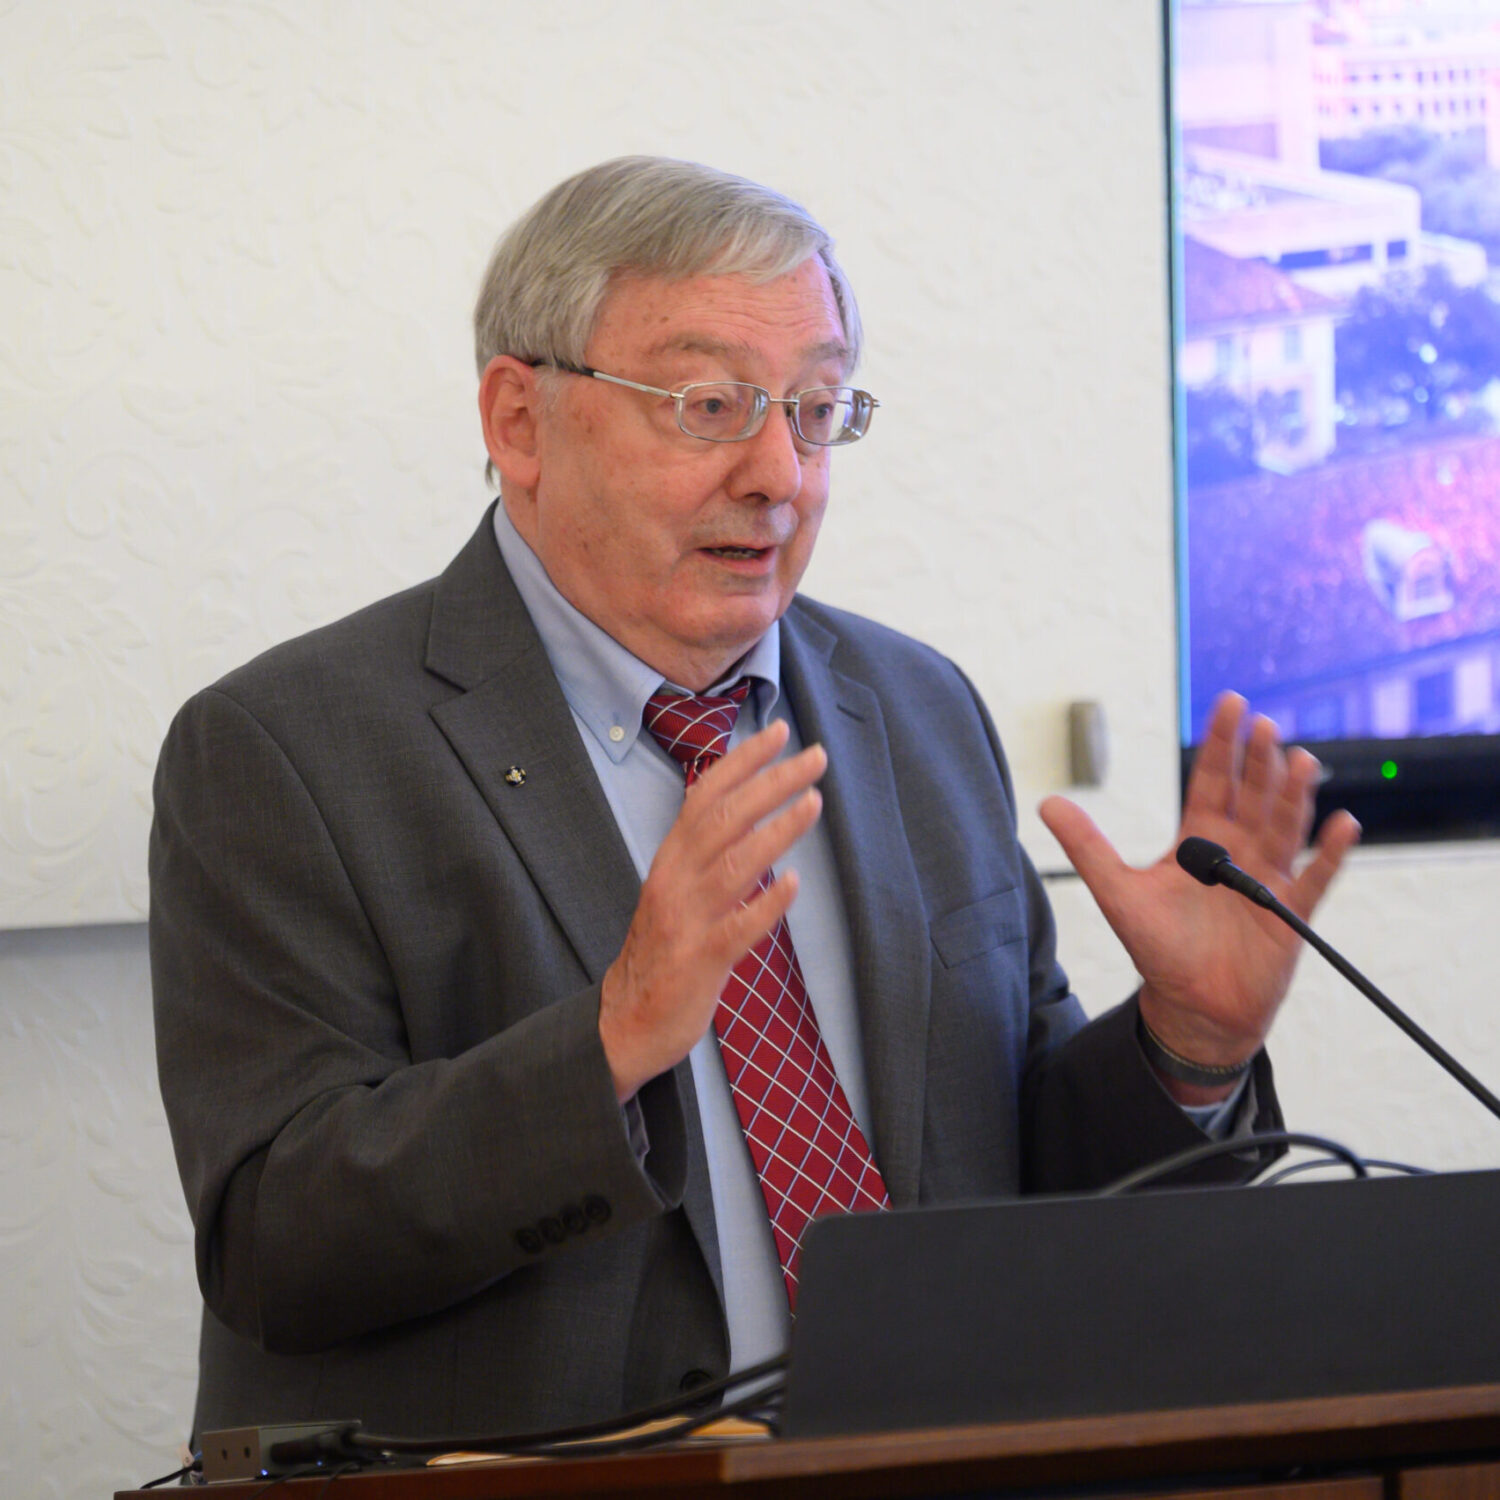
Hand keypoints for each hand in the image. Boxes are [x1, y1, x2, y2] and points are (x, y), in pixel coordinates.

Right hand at [599, 720, 825, 1102]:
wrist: (624, 1022)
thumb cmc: (661, 953)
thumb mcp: (676, 890)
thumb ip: (706, 854)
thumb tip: (748, 810)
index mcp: (671, 859)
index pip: (706, 795)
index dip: (743, 760)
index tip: (780, 731)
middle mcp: (674, 880)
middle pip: (724, 819)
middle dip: (772, 783)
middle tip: (814, 757)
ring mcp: (686, 921)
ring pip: (733, 865)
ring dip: (776, 831)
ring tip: (814, 803)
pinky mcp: (699, 962)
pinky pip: (736, 929)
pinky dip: (764, 904)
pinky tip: (793, 884)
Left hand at [1039, 693, 1359, 1095]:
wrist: (1189, 1006)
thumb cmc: (1157, 948)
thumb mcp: (1116, 891)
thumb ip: (1087, 845)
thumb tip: (1047, 803)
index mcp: (1199, 840)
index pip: (1213, 780)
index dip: (1222, 744)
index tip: (1231, 704)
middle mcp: (1238, 851)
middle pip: (1252, 795)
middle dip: (1257, 760)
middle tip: (1262, 724)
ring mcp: (1267, 879)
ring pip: (1284, 826)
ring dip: (1293, 795)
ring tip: (1301, 761)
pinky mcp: (1289, 914)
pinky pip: (1314, 879)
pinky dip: (1328, 853)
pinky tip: (1342, 823)